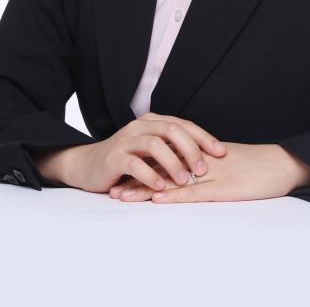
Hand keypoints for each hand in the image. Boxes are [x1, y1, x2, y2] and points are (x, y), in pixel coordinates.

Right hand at [63, 112, 226, 193]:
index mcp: (153, 122)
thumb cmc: (126, 161)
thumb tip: (206, 158)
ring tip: (184, 180)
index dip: (204, 138)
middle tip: (203, 169)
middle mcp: (140, 126)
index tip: (221, 153)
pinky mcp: (114, 157)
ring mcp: (126, 140)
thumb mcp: (151, 152)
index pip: (184, 125)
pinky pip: (135, 163)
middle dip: (191, 149)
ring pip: (154, 144)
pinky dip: (150, 175)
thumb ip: (172, 149)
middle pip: (172, 130)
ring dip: (172, 162)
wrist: (88, 165)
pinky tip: (160, 187)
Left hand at [109, 141, 309, 203]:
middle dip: (136, 177)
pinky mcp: (223, 188)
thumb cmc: (259, 167)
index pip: (167, 159)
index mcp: (202, 155)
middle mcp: (201, 162)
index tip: (122, 173)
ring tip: (122, 195)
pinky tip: (157, 199)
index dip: (143, 166)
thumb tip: (188, 173)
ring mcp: (211, 175)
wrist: (283, 164)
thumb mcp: (229, 166)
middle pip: (162, 169)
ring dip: (146, 188)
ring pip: (172, 181)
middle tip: (112, 186)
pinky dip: (174, 195)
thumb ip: (208, 167)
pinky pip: (195, 192)